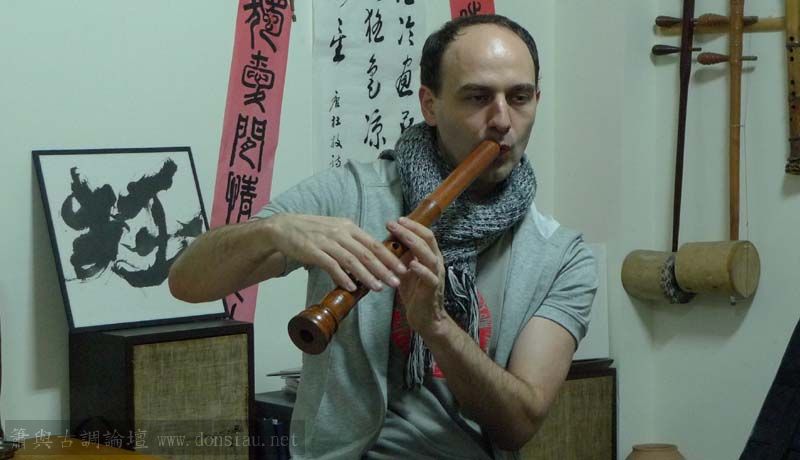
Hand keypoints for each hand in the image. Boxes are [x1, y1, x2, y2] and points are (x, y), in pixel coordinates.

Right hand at [268, 214, 405, 291]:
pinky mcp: (313, 251)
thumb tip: (368, 260)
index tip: (402, 269)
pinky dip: (342, 277)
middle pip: (366, 253)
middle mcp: (340, 233)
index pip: (373, 243)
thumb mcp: (336, 231)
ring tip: (378, 288)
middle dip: (383, 269)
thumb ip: (351, 243)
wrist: (284, 227)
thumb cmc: (312, 231)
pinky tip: (351, 287)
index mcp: (349, 227)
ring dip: (366, 275)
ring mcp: (326, 241)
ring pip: (351, 260)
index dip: (389, 257)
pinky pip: (331, 265)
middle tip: (396, 282)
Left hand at [386, 217, 448, 335]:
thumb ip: (402, 257)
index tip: (397, 219)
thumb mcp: (406, 271)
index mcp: (431, 257)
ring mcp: (436, 276)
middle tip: (393, 223)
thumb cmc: (415, 293)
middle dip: (410, 229)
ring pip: (430, 256)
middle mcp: (436, 263)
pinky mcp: (432, 290)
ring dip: (414, 244)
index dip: (413, 225)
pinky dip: (421, 270)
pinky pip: (430, 278)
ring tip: (400, 235)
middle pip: (428, 240)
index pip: (426, 235)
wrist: (426, 318)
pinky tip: (411, 264)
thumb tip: (388, 242)